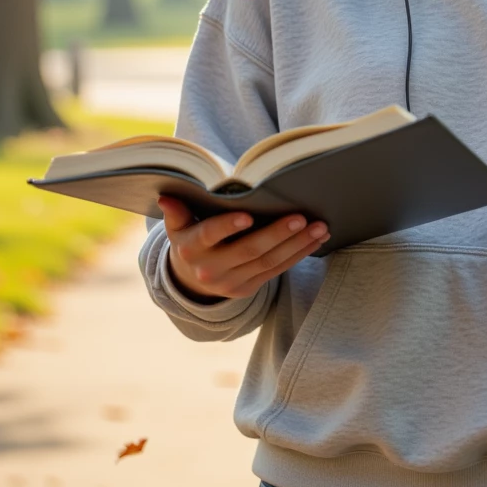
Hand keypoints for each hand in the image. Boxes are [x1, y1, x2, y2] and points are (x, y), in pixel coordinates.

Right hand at [156, 194, 329, 300]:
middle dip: (277, 233)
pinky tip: (315, 240)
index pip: (209, 235)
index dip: (227, 226)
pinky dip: (298, 254)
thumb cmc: (189, 238)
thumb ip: (176, 212)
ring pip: (268, 262)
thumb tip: (166, 197)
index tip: (247, 216)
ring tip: (319, 227)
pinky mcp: (247, 289)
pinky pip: (276, 271)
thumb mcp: (178, 227)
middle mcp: (210, 268)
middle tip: (301, 217)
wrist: (190, 279)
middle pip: (248, 250)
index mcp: (191, 248)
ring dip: (297, 245)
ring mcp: (230, 282)